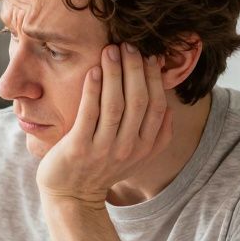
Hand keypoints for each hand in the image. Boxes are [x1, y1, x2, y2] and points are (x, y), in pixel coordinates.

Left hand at [35, 42, 173, 206]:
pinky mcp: (79, 149)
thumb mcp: (135, 157)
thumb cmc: (101, 169)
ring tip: (111, 50)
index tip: (149, 56)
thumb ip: (154, 136)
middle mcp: (128, 149)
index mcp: (145, 148)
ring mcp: (104, 150)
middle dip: (135, 69)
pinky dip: (93, 90)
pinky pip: (89, 114)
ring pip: (115, 105)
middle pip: (139, 101)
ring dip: (115, 74)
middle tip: (129, 45)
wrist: (71, 195)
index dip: (155, 79)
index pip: (157, 107)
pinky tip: (94, 71)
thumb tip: (168, 108)